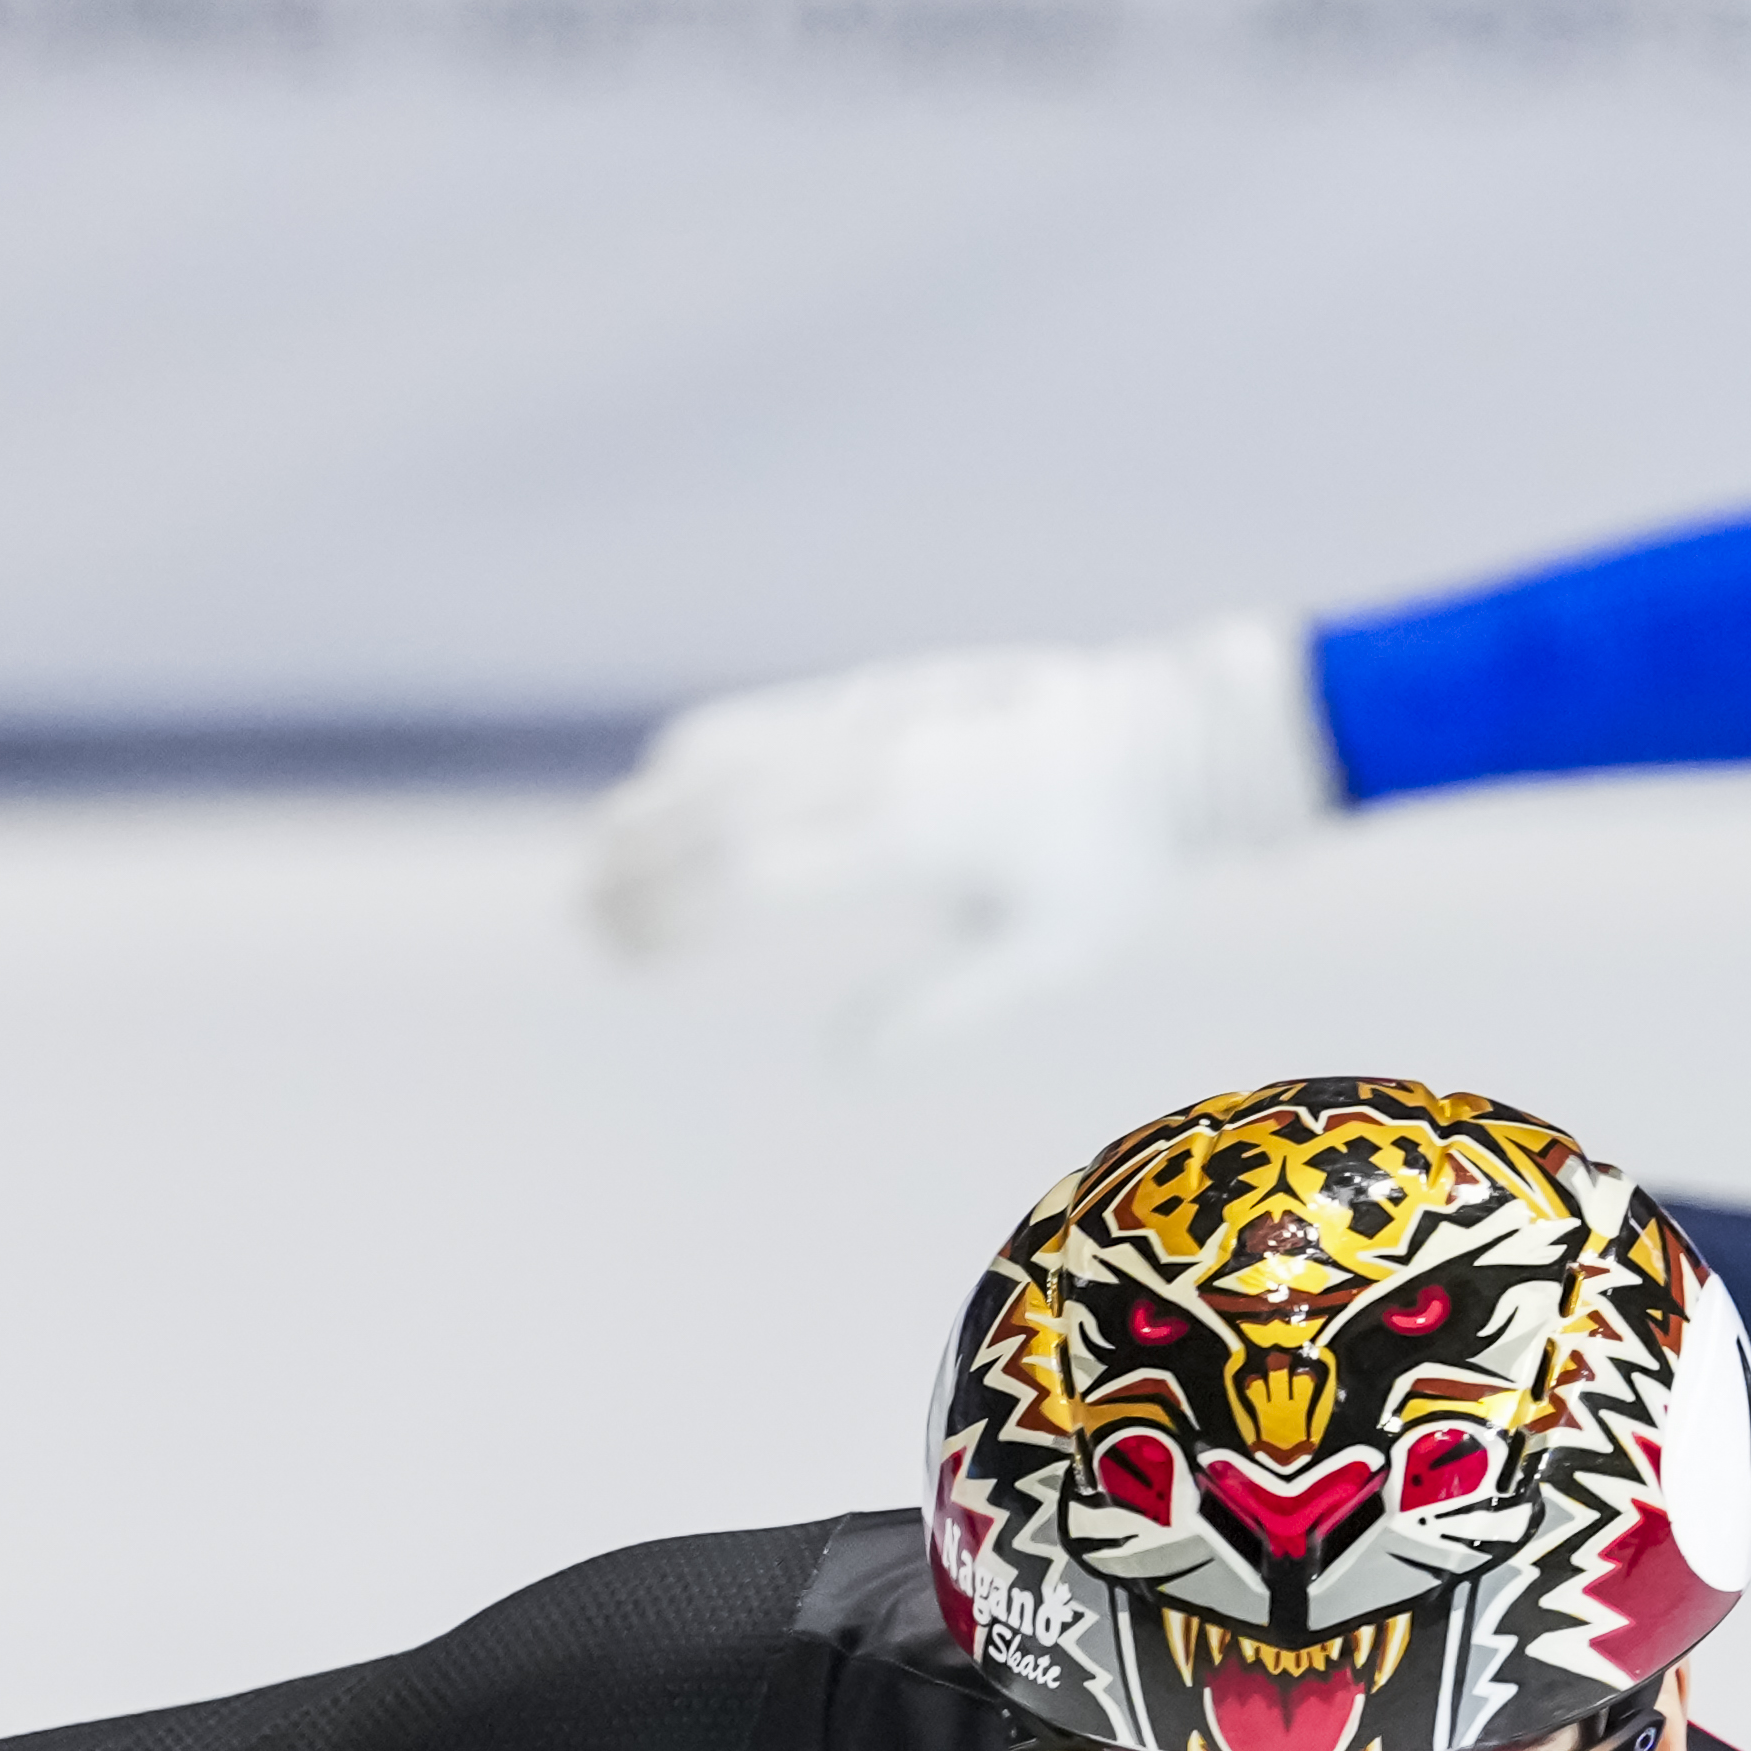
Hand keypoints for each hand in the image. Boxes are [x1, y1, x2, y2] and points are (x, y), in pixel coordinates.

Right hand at [575, 618, 1337, 1025]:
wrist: (1163, 741)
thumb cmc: (1113, 865)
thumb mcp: (1050, 954)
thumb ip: (946, 1004)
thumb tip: (846, 1058)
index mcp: (916, 833)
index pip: (756, 869)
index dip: (677, 909)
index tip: (629, 951)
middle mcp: (881, 762)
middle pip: (718, 806)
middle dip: (640, 862)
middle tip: (587, 920)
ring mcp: (875, 717)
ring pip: (729, 752)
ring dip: (653, 806)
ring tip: (601, 864)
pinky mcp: (878, 692)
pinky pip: (767, 718)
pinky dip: (700, 755)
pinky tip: (662, 791)